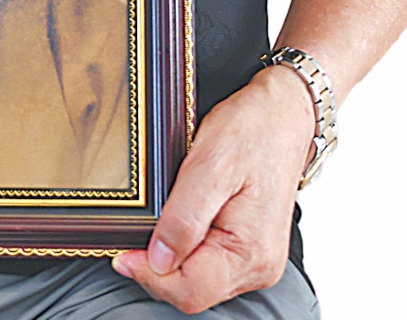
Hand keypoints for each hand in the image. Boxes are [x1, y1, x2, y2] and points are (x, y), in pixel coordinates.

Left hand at [113, 66, 312, 314]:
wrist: (284, 114)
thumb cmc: (252, 131)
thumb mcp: (210, 164)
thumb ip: (183, 218)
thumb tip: (157, 261)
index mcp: (250, 252)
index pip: (189, 292)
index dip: (149, 275)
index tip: (123, 250)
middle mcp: (258, 266)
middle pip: (193, 291)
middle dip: (159, 266)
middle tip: (143, 225)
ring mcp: (257, 261)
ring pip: (200, 280)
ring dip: (174, 256)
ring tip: (170, 212)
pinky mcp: (252, 250)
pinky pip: (211, 264)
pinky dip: (189, 248)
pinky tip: (186, 218)